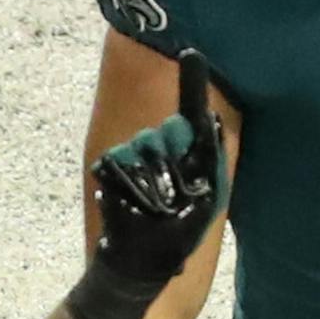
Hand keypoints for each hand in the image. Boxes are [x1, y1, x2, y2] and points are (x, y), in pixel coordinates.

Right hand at [90, 48, 230, 290]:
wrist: (138, 265)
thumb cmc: (177, 238)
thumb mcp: (205, 204)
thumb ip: (209, 160)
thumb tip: (210, 119)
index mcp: (186, 156)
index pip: (191, 114)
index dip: (192, 83)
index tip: (192, 53)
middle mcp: (159, 150)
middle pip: (166, 134)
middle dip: (174, 167)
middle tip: (172, 205)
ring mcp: (131, 157)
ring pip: (144, 150)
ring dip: (153, 186)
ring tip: (154, 212)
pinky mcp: (108, 169)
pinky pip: (119, 165)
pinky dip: (128, 190)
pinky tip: (133, 210)